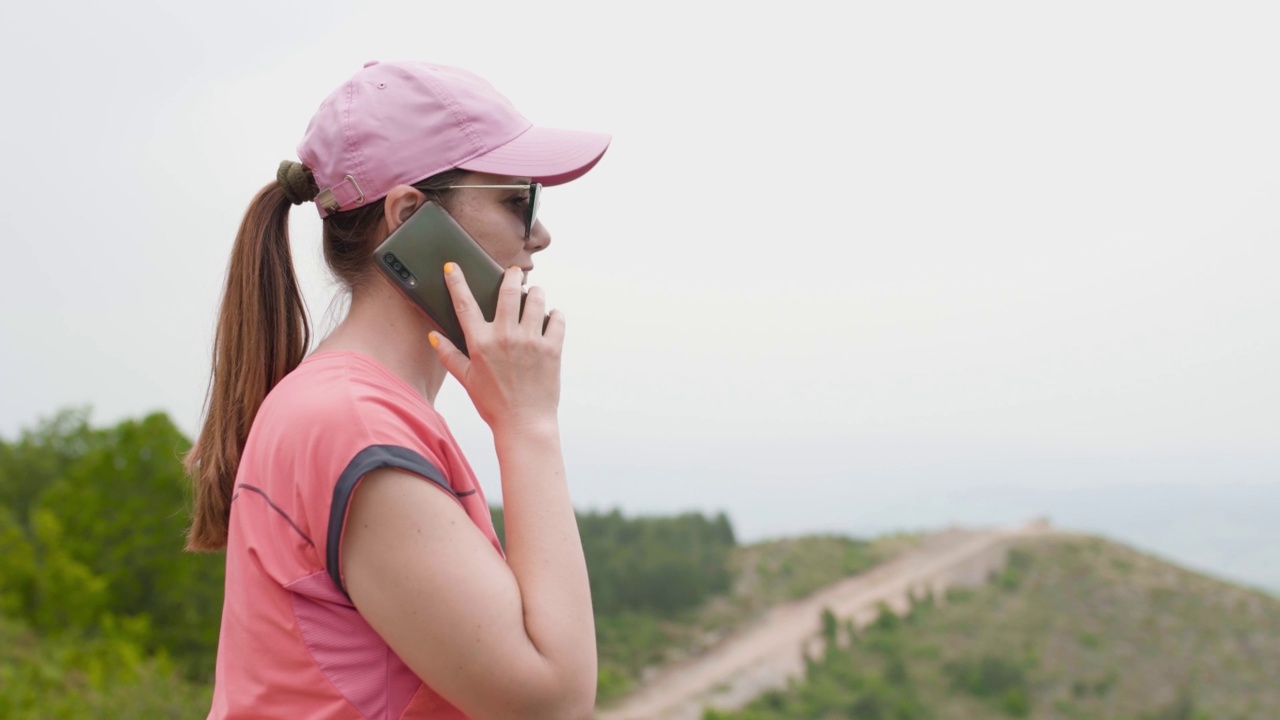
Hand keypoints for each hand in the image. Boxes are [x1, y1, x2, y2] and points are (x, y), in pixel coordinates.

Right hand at [430, 263, 563, 433]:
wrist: (524, 425)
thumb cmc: (493, 404)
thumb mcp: (467, 380)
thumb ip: (449, 355)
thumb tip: (433, 336)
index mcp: (480, 343)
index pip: (464, 303)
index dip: (456, 281)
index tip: (452, 266)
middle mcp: (505, 337)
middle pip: (508, 290)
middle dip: (511, 275)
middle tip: (513, 273)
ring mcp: (531, 341)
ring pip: (536, 298)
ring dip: (535, 292)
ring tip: (533, 295)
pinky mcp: (552, 348)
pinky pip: (557, 318)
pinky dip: (555, 313)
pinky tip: (550, 317)